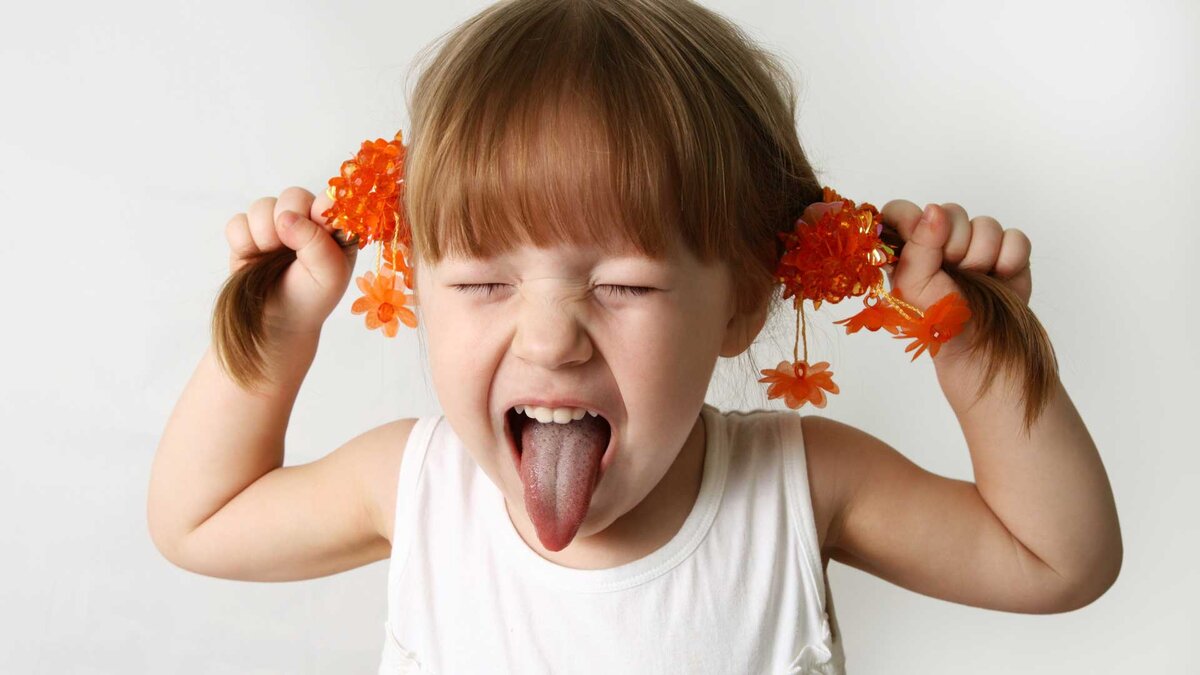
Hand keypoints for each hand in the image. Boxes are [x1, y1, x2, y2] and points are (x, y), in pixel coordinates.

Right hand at [224, 186, 357, 335]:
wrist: (279, 320)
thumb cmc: (313, 296)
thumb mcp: (329, 274)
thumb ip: (316, 243)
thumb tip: (286, 218)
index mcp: (335, 225)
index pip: (331, 198)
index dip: (322, 206)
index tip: (318, 223)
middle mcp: (306, 219)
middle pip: (293, 196)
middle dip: (288, 219)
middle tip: (289, 246)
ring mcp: (275, 224)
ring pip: (262, 206)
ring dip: (265, 234)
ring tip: (272, 256)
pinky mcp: (248, 233)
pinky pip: (237, 223)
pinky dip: (244, 242)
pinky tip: (254, 258)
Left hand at [879, 201, 1032, 309]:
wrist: (978, 345)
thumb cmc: (938, 320)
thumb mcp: (913, 285)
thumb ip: (917, 244)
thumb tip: (934, 210)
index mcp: (912, 246)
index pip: (902, 211)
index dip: (910, 216)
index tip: (915, 230)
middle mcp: (943, 241)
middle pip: (951, 211)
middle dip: (953, 243)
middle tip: (951, 269)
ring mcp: (978, 245)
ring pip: (985, 224)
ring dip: (981, 255)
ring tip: (975, 278)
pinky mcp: (1008, 253)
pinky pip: (1015, 237)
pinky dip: (1009, 259)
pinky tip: (999, 277)